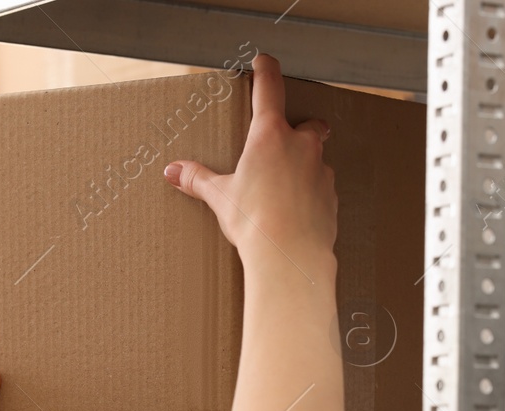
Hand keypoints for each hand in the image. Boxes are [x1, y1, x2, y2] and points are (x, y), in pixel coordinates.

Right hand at [164, 54, 336, 271]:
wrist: (290, 256)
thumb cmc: (255, 221)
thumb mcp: (220, 197)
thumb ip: (197, 180)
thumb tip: (173, 171)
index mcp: (270, 137)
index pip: (270, 88)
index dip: (266, 69)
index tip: (264, 60)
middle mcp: (302, 147)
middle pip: (309, 125)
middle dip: (300, 129)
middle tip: (285, 142)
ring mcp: (321, 172)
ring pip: (316, 159)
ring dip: (304, 167)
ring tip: (283, 189)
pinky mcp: (331, 198)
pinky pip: (322, 189)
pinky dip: (311, 195)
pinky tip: (296, 212)